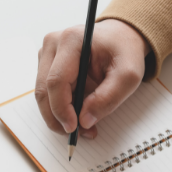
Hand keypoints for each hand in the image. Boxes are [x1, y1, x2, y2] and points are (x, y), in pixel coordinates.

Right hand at [35, 19, 149, 137]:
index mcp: (71, 40)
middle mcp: (52, 44)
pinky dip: (58, 109)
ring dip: (57, 116)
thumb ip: (108, 98)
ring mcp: (46, 54)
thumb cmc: (124, 51)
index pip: (56, 81)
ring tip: (81, 127)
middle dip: (57, 118)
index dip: (61, 109)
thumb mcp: (129, 75)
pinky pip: (46, 93)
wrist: (120, 37)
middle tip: (76, 134)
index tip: (74, 128)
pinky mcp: (46, 64)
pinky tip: (75, 114)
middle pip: (44, 90)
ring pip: (42, 94)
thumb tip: (84, 121)